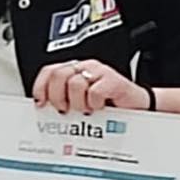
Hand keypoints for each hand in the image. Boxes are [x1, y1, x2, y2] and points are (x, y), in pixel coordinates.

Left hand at [32, 59, 148, 113]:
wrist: (138, 109)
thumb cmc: (108, 108)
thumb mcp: (80, 104)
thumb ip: (64, 102)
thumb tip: (44, 111)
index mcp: (74, 71)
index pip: (50, 71)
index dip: (41, 86)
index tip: (41, 103)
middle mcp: (85, 68)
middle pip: (59, 75)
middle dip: (57, 97)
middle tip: (65, 110)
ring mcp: (100, 72)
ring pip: (75, 83)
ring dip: (78, 103)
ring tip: (86, 110)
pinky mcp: (114, 80)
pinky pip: (95, 91)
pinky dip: (95, 103)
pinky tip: (100, 107)